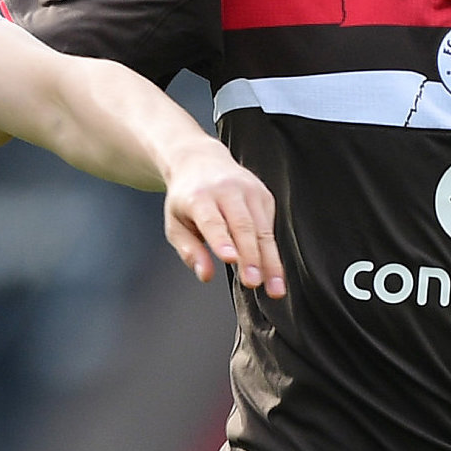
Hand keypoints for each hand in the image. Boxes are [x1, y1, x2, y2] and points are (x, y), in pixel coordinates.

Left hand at [162, 141, 284, 297]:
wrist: (202, 161)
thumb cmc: (186, 199)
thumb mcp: (175, 224)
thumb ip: (188, 251)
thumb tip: (206, 275)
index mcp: (200, 197)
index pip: (212, 220)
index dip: (221, 240)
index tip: (230, 259)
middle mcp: (227, 190)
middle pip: (243, 226)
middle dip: (250, 257)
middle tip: (253, 283)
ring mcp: (250, 191)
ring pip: (262, 230)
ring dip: (270, 262)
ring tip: (275, 289)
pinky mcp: (265, 196)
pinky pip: (269, 229)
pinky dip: (272, 253)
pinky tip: (274, 273)